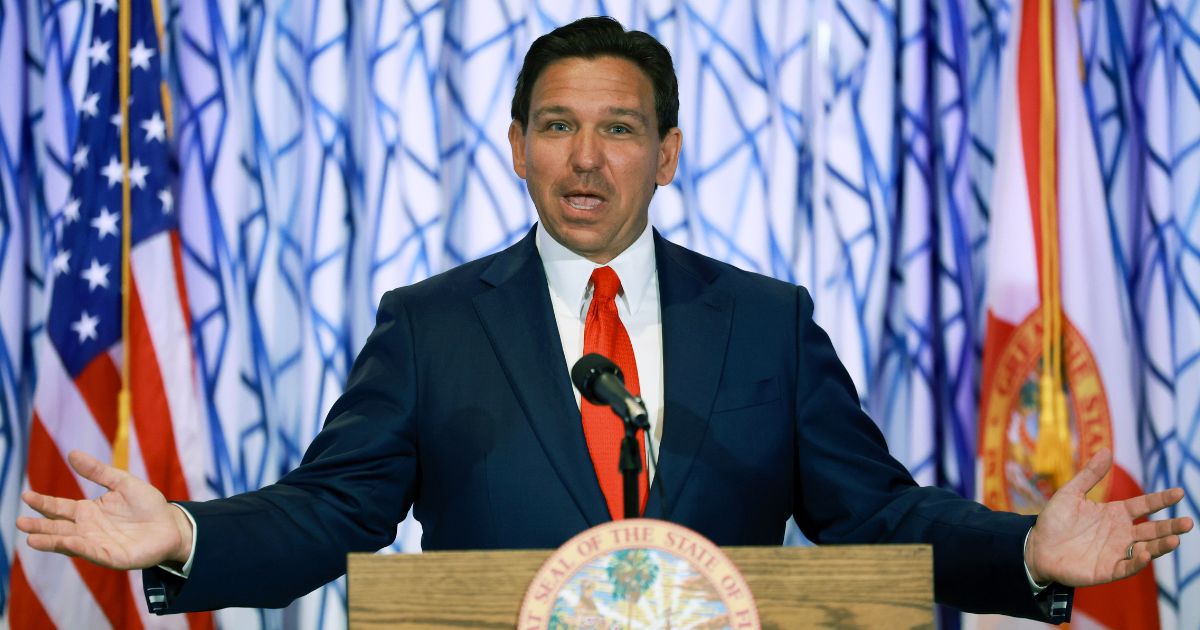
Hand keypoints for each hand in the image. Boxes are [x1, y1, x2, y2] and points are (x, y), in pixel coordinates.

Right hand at [16, 450, 192, 569]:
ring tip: (31, 539)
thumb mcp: (122, 482)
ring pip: (69, 543)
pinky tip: (66, 542)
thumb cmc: (147, 504)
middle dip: (39, 526)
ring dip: (51, 541)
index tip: (26, 495)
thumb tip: (72, 452)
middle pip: (58, 528)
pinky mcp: (112, 557)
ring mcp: (98, 545)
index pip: (59, 508)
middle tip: (20, 522)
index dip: (43, 503)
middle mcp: (88, 530)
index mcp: (88, 512)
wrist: (172, 524)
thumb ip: (98, 471)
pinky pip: (93, 552)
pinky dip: (79, 547)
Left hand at [1025, 447, 1192, 586]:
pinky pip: (1127, 567)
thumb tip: (1107, 450)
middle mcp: (1120, 533)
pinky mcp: (1106, 570)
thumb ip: (1090, 474)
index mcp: (1114, 514)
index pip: (1143, 505)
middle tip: (1188, 523)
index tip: (1178, 492)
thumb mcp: (1071, 493)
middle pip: (1152, 530)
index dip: (1161, 500)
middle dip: (1171, 526)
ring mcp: (1115, 552)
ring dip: (1161, 546)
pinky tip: (1145, 553)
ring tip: (1175, 539)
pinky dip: (1137, 562)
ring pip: (1146, 549)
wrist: (1036, 546)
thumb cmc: (1054, 520)